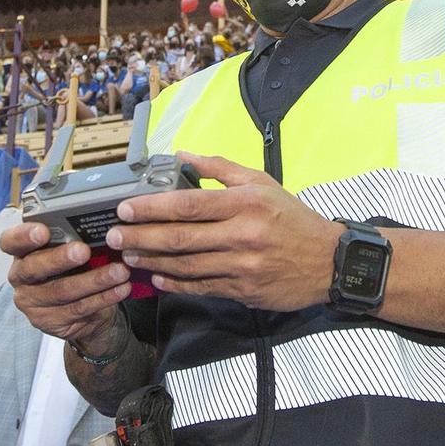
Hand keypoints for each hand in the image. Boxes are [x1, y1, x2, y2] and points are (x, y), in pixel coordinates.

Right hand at [0, 222, 131, 348]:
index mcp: (22, 252)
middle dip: (60, 258)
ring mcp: (31, 302)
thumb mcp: (69, 251)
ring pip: (62, 291)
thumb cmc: (74, 270)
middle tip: (83, 251)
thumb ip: (72, 239)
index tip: (42, 231)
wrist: (82, 310)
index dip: (22, 236)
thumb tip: (101, 226)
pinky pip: (78, 309)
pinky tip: (121, 288)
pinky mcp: (47, 322)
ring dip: (94, 280)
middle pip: (33, 267)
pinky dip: (103, 298)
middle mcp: (20, 277)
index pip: (10, 242)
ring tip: (119, 271)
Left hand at [106, 153, 343, 311]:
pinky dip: (176, 284)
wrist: (329, 261)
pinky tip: (158, 278)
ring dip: (152, 261)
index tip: (125, 209)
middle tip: (115, 236)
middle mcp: (242, 235)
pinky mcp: (244, 290)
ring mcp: (242, 266)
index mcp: (245, 203)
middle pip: (180, 237)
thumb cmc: (293, 219)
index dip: (152, 207)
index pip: (188, 204)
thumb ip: (220, 168)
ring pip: (186, 265)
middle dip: (141, 236)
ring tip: (129, 256)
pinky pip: (202, 287)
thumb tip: (183, 154)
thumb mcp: (262, 183)